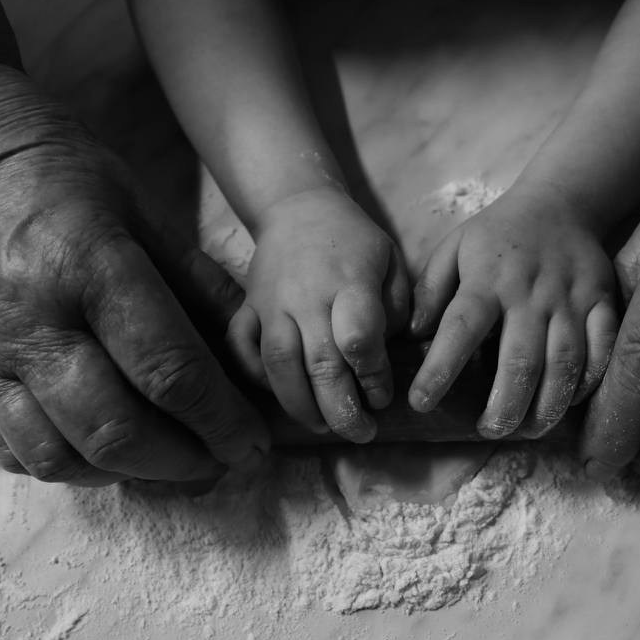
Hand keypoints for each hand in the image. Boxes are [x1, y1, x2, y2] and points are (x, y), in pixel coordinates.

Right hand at [0, 75, 268, 484]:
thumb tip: (252, 356)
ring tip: (174, 462)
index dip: (219, 419)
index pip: (166, 369)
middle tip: (223, 460)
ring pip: (61, 455)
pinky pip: (15, 451)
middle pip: (114, 429)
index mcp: (91, 267)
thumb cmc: (63, 176)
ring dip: (129, 474)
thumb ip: (201, 287)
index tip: (252, 442)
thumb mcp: (147, 212)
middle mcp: (35, 321)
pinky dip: (71, 468)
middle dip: (182, 461)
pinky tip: (110, 454)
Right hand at [227, 187, 409, 441]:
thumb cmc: (354, 241)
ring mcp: (270, 303)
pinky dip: (254, 375)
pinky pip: (240, 347)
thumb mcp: (392, 260)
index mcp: (349, 282)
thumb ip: (399, 305)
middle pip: (319, 365)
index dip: (373, 376)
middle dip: (342, 410)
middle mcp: (306, 297)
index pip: (358, 339)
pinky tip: (278, 395)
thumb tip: (393, 349)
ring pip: (277, 365)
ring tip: (322, 427)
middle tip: (362, 433)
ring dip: (300, 405)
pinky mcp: (246, 307)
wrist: (299, 207)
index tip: (383, 397)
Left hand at [408, 183, 617, 438]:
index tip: (420, 402)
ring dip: (547, 404)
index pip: (460, 328)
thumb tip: (413, 335)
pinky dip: (589, 381)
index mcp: (487, 279)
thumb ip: (430, 290)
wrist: (561, 201)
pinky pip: (602, 349)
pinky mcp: (602, 302)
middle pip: (520, 359)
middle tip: (489, 431)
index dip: (439, 369)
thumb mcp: (454, 248)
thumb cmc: (498, 235)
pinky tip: (569, 403)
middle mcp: (530, 292)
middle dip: (505, 405)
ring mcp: (571, 299)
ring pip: (565, 361)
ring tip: (528, 430)